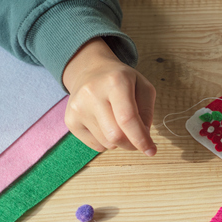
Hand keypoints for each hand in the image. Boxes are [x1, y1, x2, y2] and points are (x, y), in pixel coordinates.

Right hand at [62, 38, 156, 154]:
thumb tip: (143, 137)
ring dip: (119, 141)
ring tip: (117, 123)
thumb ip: (147, 112)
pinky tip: (105, 124)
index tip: (151, 151)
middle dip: (131, 144)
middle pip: (115, 136)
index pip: (127, 119)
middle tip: (137, 140)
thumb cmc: (121, 81)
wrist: (90, 71)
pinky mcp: (70, 120)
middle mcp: (92, 93)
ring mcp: (78, 107)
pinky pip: (96, 145)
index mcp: (115, 81)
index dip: (141, 139)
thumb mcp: (143, 87)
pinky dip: (106, 142)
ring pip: (107, 143)